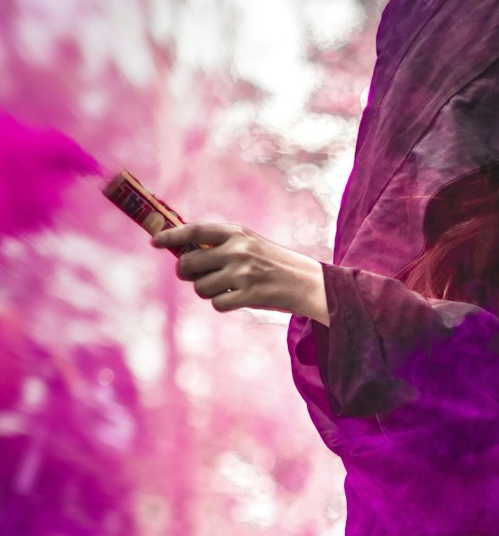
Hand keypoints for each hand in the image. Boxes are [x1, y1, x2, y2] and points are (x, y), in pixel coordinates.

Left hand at [149, 222, 329, 321]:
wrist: (307, 282)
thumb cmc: (273, 264)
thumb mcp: (250, 244)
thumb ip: (221, 245)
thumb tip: (184, 253)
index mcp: (236, 233)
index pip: (195, 231)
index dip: (172, 236)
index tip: (155, 241)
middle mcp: (237, 250)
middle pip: (189, 263)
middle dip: (187, 273)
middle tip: (195, 276)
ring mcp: (242, 273)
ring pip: (200, 287)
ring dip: (207, 292)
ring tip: (226, 288)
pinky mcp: (248, 295)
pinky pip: (217, 303)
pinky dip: (222, 304)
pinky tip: (237, 298)